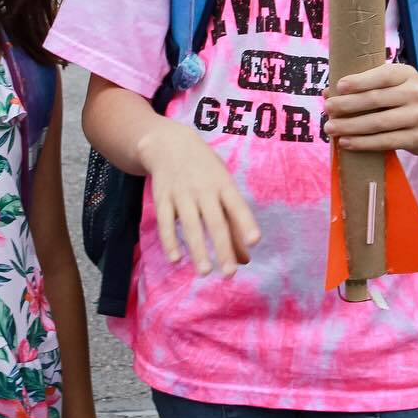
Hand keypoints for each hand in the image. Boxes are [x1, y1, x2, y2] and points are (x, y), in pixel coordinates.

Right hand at [138, 118, 259, 276]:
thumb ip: (234, 222)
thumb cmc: (205, 170)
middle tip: (230, 273)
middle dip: (223, 248)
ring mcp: (182, 194)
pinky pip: (166, 223)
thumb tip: (246, 258)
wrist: (168, 144)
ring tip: (204, 272)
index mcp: (223, 184)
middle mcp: (204, 189)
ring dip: (198, 250)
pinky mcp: (162, 199)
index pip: (237, 205)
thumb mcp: (222, 186)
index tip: (255, 241)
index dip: (246, 223)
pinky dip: (170, 242)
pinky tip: (176, 260)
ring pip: (191, 225)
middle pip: (215, 222)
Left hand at [323, 62, 417, 158]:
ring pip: (377, 123)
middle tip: (328, 109)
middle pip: (375, 100)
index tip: (338, 87)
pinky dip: (363, 143)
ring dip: (350, 126)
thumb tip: (328, 92)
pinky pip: (385, 141)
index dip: (358, 82)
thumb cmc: (414, 102)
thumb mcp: (400, 86)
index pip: (380, 76)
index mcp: (406, 74)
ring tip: (330, 128)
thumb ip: (369, 87)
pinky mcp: (417, 138)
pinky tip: (347, 142)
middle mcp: (414, 93)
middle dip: (347, 105)